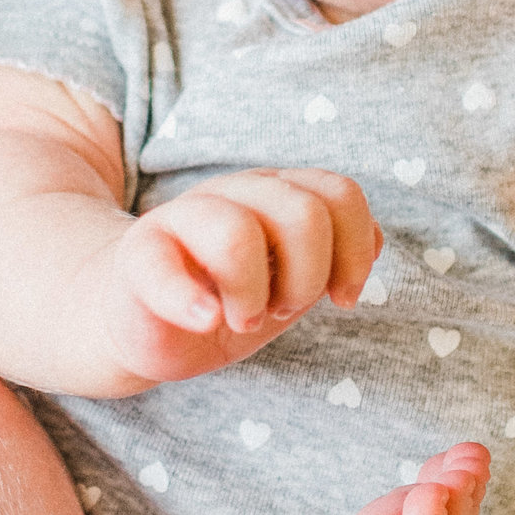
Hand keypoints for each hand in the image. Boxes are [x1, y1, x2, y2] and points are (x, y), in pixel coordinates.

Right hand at [93, 172, 379, 387]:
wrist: (140, 320)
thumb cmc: (224, 296)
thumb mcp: (291, 277)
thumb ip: (335, 253)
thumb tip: (376, 241)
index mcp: (278, 193)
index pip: (340, 194)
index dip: (354, 252)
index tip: (342, 298)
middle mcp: (234, 194)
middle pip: (303, 213)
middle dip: (307, 279)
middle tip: (281, 310)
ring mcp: (182, 218)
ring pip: (238, 232)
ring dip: (253, 294)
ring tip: (241, 319)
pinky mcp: (138, 255)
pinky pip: (164, 266)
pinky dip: (192, 301)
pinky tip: (205, 320)